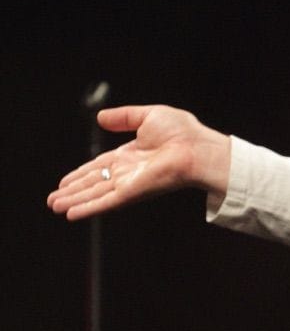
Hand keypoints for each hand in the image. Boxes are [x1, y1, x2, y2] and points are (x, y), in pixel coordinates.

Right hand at [47, 104, 231, 220]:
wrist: (196, 148)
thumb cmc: (182, 132)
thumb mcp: (147, 116)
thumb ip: (123, 117)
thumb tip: (100, 117)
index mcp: (130, 155)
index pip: (99, 167)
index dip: (80, 174)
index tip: (64, 182)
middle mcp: (127, 172)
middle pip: (93, 184)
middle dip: (72, 192)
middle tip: (53, 200)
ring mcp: (129, 184)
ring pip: (94, 195)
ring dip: (74, 201)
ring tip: (55, 207)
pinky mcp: (132, 193)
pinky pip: (105, 202)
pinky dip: (88, 208)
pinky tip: (71, 214)